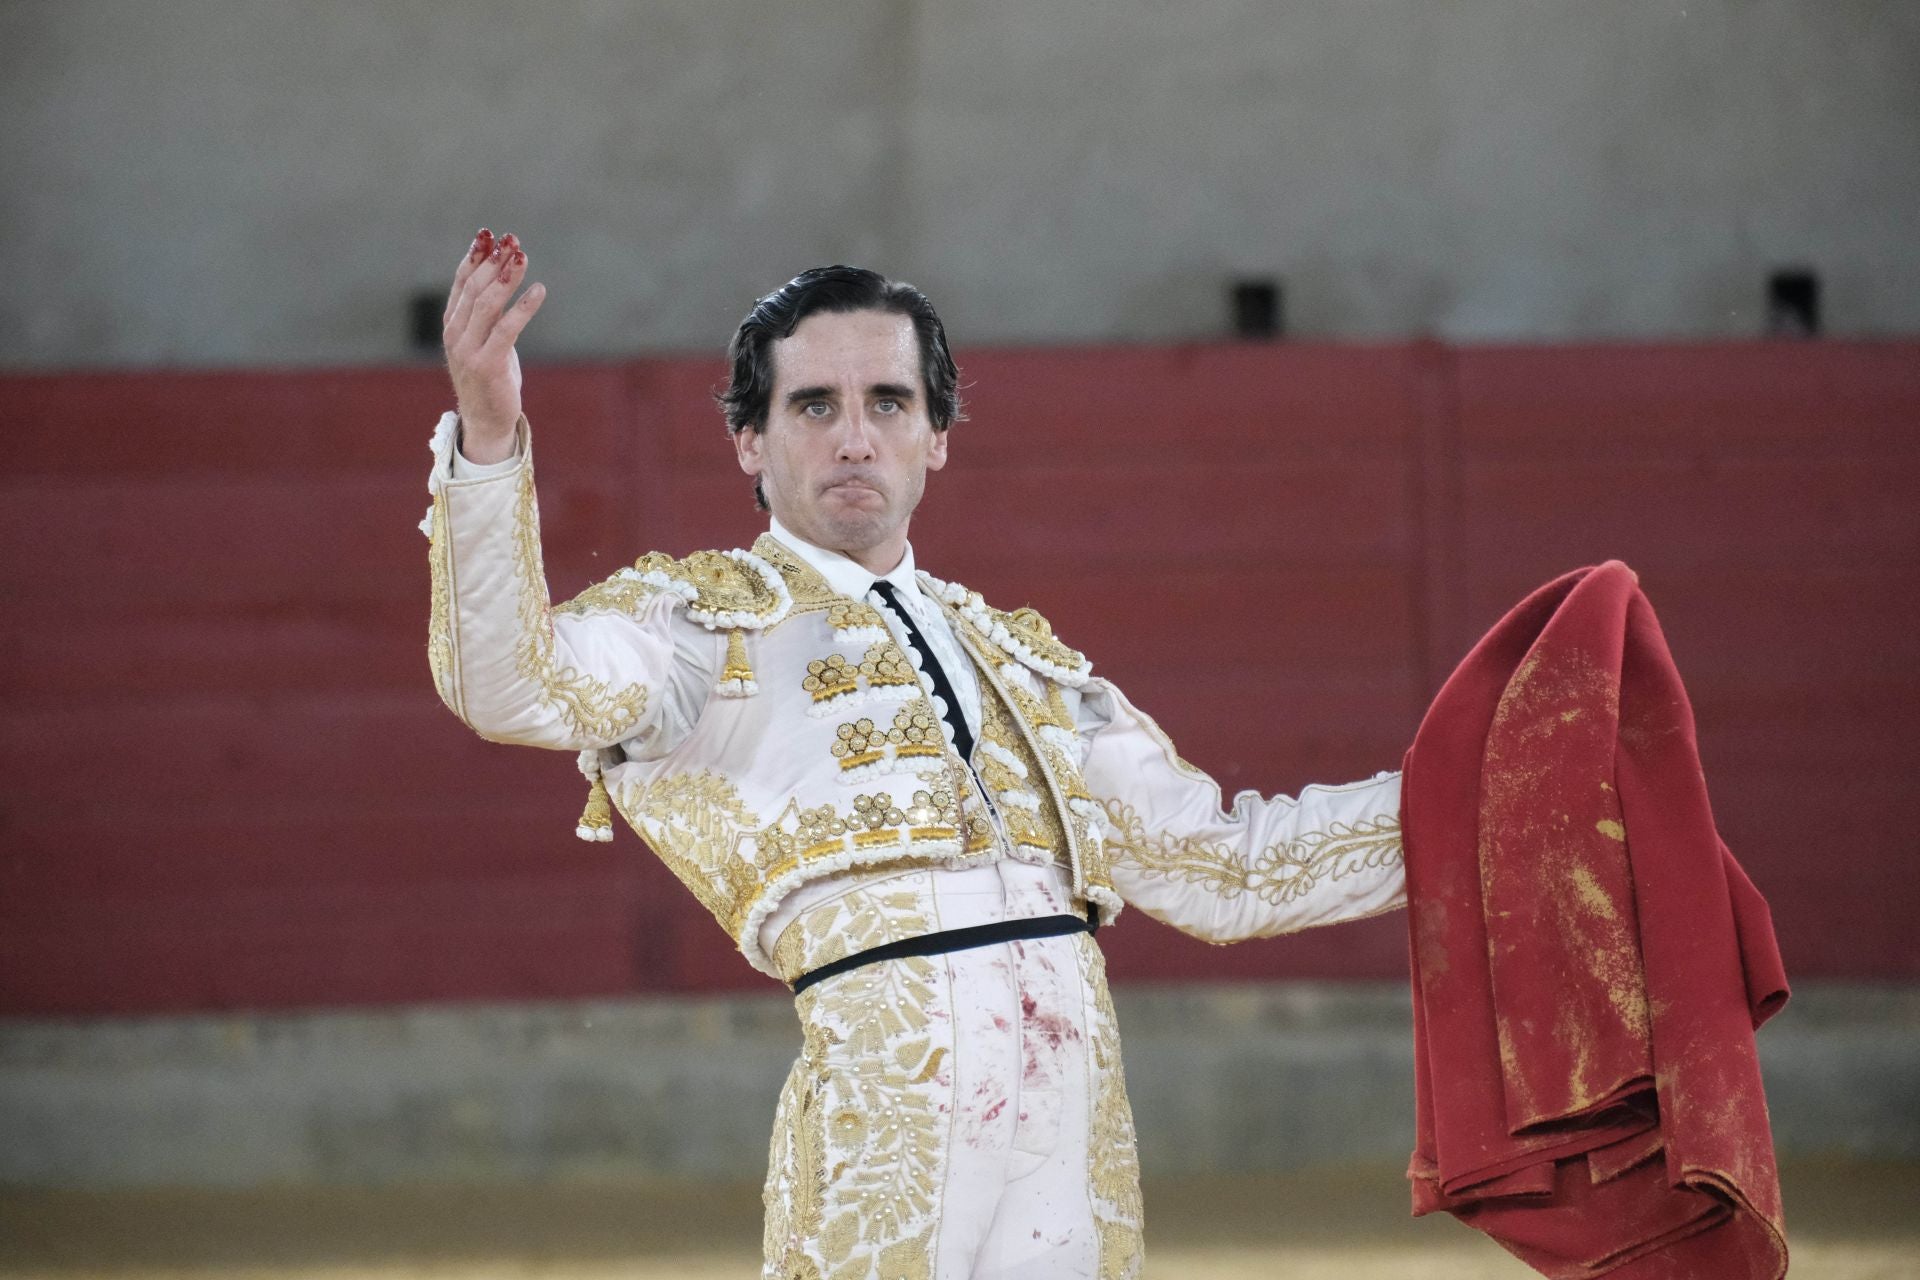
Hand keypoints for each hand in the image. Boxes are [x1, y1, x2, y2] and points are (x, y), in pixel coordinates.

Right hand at [442, 228, 545, 462]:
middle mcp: (455, 335)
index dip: (474, 256)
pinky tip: (539, 291)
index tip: (489, 234)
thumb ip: (487, 313)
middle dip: (493, 261)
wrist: (486, 420)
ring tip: (522, 256)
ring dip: (506, 277)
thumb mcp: (485, 340)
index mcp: (452, 325)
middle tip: (512, 239)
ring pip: (486, 304)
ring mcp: (468, 350)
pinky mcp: (487, 365)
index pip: (460, 282)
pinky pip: (506, 329)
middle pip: (474, 288)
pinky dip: (524, 307)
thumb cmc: (490, 377)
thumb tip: (503, 275)